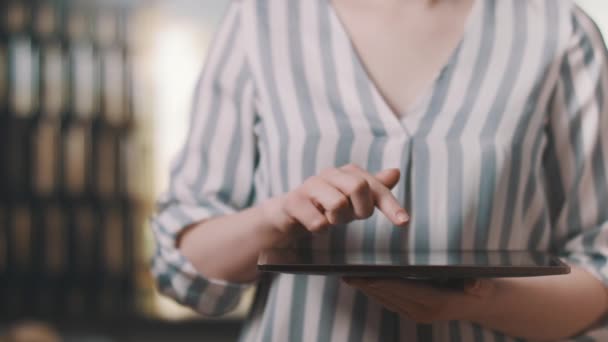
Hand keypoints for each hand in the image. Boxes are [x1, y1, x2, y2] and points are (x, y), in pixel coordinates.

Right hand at [262, 164, 409, 235]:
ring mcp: (310, 186)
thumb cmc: (324, 206)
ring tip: (328, 220)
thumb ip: (374, 188)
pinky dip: (320, 228)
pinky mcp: (294, 202)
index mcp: (348, 173)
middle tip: (350, 217)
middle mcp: (330, 174)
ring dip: (337, 220)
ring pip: (338, 204)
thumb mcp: (352, 200)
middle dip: (360, 210)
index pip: (375, 187)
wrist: (287, 213)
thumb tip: (396, 172)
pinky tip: (313, 224)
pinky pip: (317, 221)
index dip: (391, 205)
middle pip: (358, 187)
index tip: (404, 222)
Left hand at [343, 277, 495, 323]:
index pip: (403, 289)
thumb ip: (479, 285)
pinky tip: (363, 283)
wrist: (483, 305)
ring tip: (348, 277)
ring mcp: (417, 314)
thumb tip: (475, 286)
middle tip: (346, 273)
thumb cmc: (481, 287)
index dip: (381, 282)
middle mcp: (423, 311)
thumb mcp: (483, 284)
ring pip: (386, 301)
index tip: (362, 275)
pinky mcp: (414, 313)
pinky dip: (375, 293)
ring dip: (367, 290)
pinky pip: (390, 303)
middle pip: (389, 296)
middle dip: (367, 285)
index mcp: (437, 301)